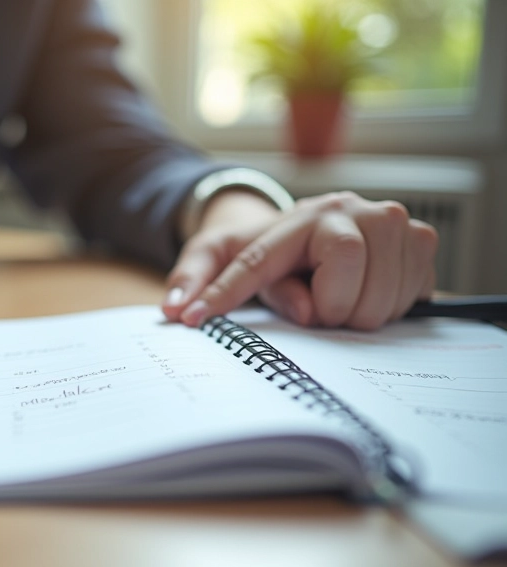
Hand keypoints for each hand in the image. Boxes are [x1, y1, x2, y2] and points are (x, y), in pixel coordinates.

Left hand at [161, 190, 437, 329]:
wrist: (308, 228)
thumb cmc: (264, 245)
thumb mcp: (221, 252)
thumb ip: (195, 276)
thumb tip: (179, 309)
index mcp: (298, 217)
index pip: (260, 265)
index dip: (226, 295)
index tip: (195, 321)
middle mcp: (349, 210)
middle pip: (345, 287)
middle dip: (327, 311)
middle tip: (318, 307)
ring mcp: (393, 223)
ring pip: (380, 301)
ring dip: (357, 315)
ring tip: (343, 296)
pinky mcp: (422, 241)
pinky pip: (411, 301)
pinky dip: (388, 310)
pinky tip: (371, 292)